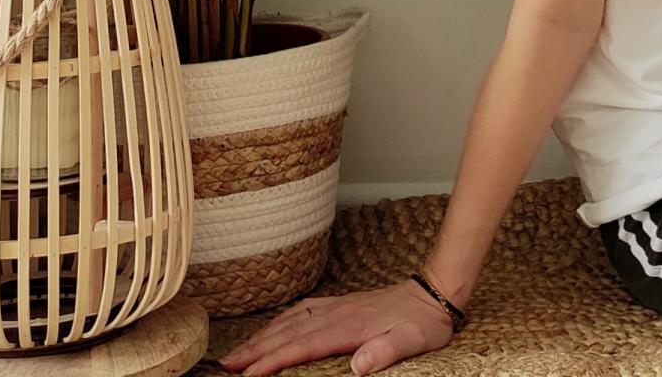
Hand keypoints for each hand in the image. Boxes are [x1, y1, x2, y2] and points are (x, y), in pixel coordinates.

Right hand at [220, 279, 457, 375]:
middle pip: (288, 333)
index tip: (249, 375)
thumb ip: (386, 352)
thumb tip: (358, 367)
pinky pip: (303, 310)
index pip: (303, 345)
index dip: (273, 360)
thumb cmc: (424, 323)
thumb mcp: (413, 341)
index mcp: (350, 327)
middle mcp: (338, 314)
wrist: (434, 292)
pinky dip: (282, 320)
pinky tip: (273, 327)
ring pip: (291, 320)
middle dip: (255, 350)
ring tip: (238, 353)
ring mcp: (338, 307)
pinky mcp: (342, 304)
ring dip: (263, 336)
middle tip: (226, 367)